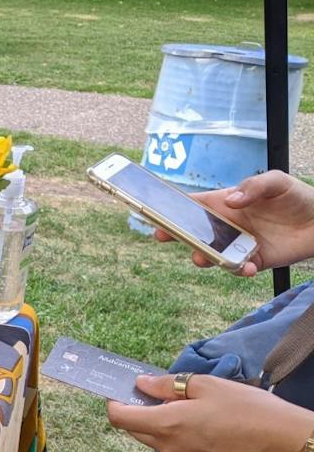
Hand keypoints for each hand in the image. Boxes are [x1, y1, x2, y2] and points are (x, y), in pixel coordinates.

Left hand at [106, 373, 313, 451]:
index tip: (122, 393)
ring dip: (162, 427)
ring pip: (159, 443)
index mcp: (167, 424)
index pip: (120, 418)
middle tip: (158, 396)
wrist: (283, 442)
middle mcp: (169, 449)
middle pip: (136, 431)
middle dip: (138, 413)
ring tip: (190, 411)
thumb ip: (166, 385)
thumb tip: (141, 384)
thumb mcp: (205, 385)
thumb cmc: (247, 408)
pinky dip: (181, 440)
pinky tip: (205, 429)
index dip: (115, 404)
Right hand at [153, 171, 313, 275]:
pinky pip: (237, 269)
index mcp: (225, 203)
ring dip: (202, 257)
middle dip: (174, 234)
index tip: (154, 210)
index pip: (193, 204)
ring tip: (202, 258)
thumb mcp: (277, 181)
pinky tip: (245, 267)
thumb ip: (254, 186)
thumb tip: (231, 201)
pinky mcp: (253, 261)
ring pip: (210, 254)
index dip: (171, 207)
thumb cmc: (297, 197)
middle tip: (162, 235)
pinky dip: (237, 270)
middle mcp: (226, 225)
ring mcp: (237, 244)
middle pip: (193, 231)